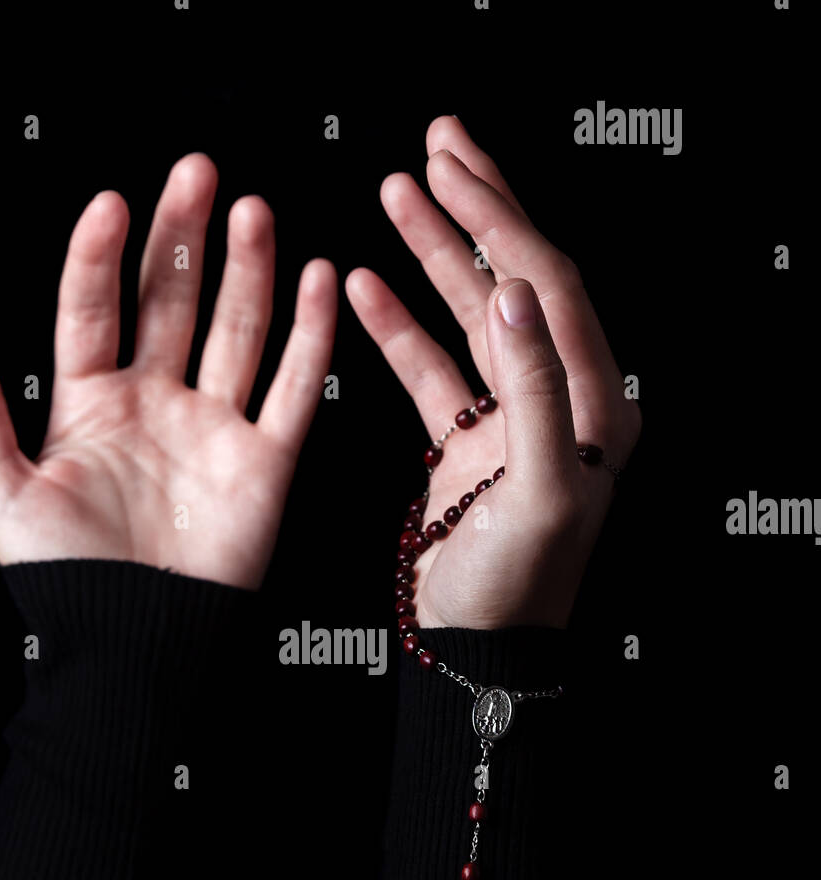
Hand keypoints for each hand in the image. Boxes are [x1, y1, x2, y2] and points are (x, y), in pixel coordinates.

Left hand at [0, 154, 336, 588]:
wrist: (136, 640)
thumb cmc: (63, 576)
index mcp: (89, 405)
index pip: (94, 308)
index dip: (99, 255)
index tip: (111, 202)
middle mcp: (155, 405)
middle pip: (171, 302)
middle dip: (184, 237)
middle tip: (196, 173)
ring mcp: (214, 428)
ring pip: (237, 330)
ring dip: (247, 270)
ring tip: (252, 211)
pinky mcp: (265, 461)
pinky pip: (295, 389)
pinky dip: (311, 337)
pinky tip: (321, 281)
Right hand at [346, 116, 639, 628]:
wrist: (481, 649)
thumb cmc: (516, 586)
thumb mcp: (540, 489)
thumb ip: (538, 388)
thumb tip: (514, 290)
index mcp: (597, 405)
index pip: (549, 286)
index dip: (502, 221)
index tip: (456, 170)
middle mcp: (562, 401)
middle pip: (517, 280)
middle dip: (477, 210)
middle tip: (438, 147)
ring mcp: (511, 418)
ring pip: (471, 315)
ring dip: (433, 255)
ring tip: (395, 194)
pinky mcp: (468, 442)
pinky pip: (433, 368)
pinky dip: (399, 326)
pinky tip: (366, 284)